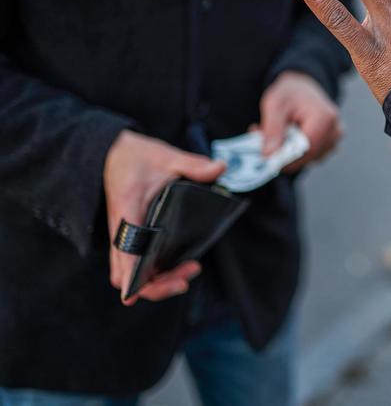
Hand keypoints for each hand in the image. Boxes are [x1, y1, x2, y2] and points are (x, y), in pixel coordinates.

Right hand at [103, 130, 225, 304]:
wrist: (112, 153)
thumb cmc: (136, 157)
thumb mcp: (166, 155)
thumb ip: (193, 165)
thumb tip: (220, 168)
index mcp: (126, 209)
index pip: (125, 245)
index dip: (129, 271)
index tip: (133, 294)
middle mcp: (121, 229)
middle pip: (125, 273)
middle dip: (153, 285)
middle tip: (186, 278)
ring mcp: (124, 236)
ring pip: (130, 273)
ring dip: (156, 281)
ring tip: (190, 271)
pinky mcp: (131, 238)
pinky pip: (137, 264)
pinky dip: (155, 273)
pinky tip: (180, 265)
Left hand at [260, 71, 341, 170]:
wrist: (304, 87)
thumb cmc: (290, 92)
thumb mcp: (275, 104)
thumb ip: (272, 130)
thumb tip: (269, 154)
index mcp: (325, 118)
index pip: (306, 150)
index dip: (284, 158)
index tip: (265, 158)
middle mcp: (335, 131)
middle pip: (307, 156)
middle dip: (283, 153)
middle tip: (263, 141)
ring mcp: (334, 140)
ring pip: (307, 159)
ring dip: (288, 153)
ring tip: (276, 134)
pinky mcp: (330, 145)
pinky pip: (310, 157)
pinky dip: (296, 152)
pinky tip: (288, 137)